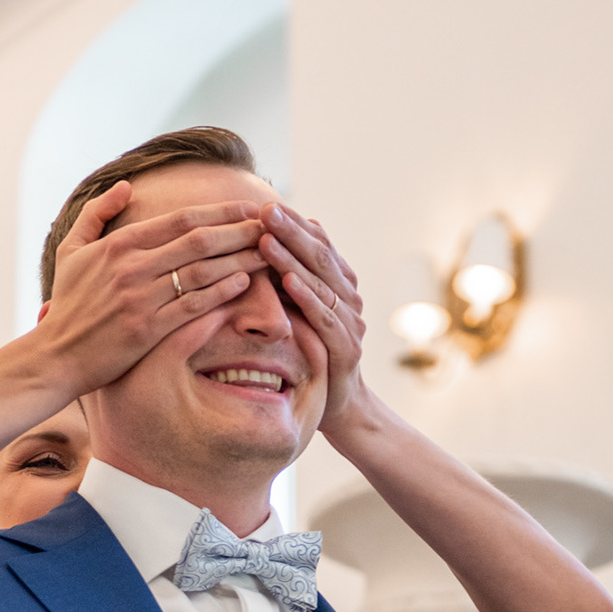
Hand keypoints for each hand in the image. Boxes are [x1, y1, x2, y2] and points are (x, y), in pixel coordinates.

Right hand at [33, 182, 266, 395]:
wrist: (56, 356)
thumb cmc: (67, 304)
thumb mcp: (71, 250)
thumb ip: (96, 213)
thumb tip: (127, 186)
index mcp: (118, 244)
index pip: (181, 219)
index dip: (221, 211)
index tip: (249, 207)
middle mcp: (132, 267)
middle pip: (199, 241)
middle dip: (240, 230)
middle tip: (271, 226)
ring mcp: (140, 298)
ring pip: (202, 272)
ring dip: (239, 259)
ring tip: (268, 253)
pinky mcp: (147, 330)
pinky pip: (192, 306)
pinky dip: (220, 292)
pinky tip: (243, 283)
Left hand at [257, 203, 369, 431]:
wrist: (339, 406)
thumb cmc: (309, 355)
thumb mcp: (294, 313)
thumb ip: (286, 280)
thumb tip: (260, 240)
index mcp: (338, 283)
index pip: (317, 243)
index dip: (292, 223)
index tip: (262, 204)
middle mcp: (349, 296)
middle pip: (320, 255)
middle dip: (291, 231)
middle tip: (265, 209)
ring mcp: (352, 321)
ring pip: (322, 282)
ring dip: (293, 258)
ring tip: (268, 238)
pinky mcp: (347, 348)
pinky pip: (326, 317)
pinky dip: (307, 297)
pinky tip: (287, 281)